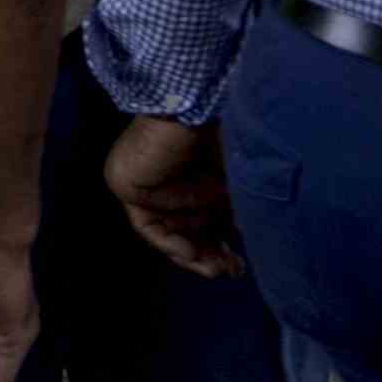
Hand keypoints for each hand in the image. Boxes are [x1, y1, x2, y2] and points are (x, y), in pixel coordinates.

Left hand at [107, 114, 244, 277]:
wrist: (194, 110)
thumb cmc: (226, 136)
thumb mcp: (239, 184)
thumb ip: (241, 211)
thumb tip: (253, 242)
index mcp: (203, 181)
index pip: (210, 224)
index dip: (225, 248)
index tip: (243, 267)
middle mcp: (177, 186)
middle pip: (190, 233)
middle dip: (211, 257)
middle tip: (233, 271)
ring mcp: (150, 187)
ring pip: (169, 234)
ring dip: (192, 256)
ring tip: (216, 269)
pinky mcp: (128, 186)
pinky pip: (147, 226)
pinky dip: (168, 243)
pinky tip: (189, 252)